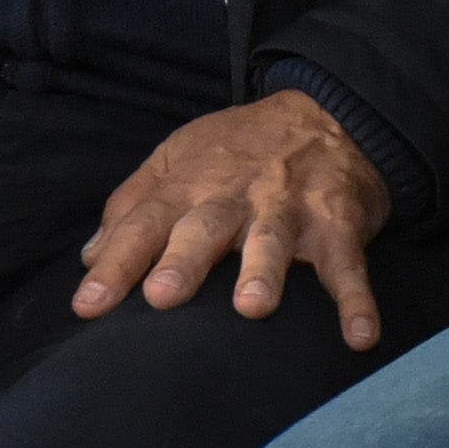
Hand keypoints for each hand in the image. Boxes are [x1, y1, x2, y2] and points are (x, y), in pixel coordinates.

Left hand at [69, 90, 388, 345]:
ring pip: (273, 240)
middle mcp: (235, 196)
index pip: (143, 224)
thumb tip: (88, 258)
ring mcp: (289, 209)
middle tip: (161, 298)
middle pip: (204, 228)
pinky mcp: (338, 223)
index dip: (116, 264)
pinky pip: (347, 264)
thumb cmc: (240, 147)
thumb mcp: (177, 158)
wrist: (329, 111)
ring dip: (264, 272)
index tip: (88, 306)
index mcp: (190, 184)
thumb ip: (132, 204)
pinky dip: (357, 299)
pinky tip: (360, 335)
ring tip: (252, 308)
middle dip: (183, 261)